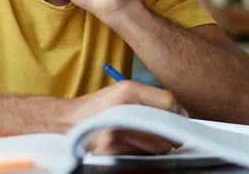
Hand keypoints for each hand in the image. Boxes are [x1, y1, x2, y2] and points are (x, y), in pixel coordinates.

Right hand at [68, 81, 187, 154]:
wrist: (67, 123)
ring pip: (159, 146)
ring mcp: (119, 132)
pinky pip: (144, 156)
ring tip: (143, 137)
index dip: (177, 112)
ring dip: (158, 145)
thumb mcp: (124, 91)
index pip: (170, 102)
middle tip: (162, 131)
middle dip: (169, 132)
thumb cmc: (99, 107)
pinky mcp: (114, 151)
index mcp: (129, 91)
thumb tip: (181, 113)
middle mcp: (124, 110)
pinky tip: (132, 145)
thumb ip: (152, 98)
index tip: (177, 117)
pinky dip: (144, 153)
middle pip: (167, 127)